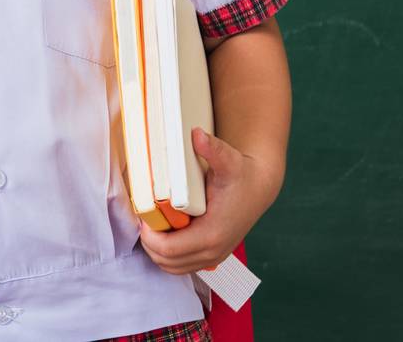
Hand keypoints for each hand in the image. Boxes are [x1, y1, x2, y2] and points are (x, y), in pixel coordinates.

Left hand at [137, 127, 279, 274]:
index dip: (149, 235)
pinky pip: (182, 265)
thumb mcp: (229, 160)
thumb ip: (212, 149)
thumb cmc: (242, 175)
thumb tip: (197, 135)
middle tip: (144, 218)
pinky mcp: (211, 255)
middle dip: (148, 241)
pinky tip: (164, 232)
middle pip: (166, 261)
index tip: (143, 216)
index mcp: (213, 234)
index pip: (168, 249)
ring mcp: (213, 256)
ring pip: (172, 267)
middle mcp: (213, 251)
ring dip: (156, 250)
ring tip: (152, 224)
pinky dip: (167, 254)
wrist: (258, 187)